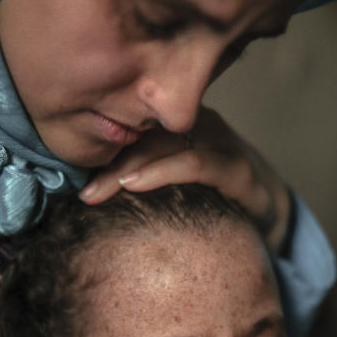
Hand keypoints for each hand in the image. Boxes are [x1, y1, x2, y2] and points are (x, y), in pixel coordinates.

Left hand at [78, 107, 291, 252]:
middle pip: (144, 133)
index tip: (71, 174)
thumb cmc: (209, 199)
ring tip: (97, 191)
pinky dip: (160, 172)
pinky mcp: (236, 167)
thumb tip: (82, 191)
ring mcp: (220, 141)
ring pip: (163, 145)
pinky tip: (133, 184)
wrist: (265, 214)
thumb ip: (136, 175)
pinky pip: (194, 163)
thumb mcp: (169, 184)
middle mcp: (200, 123)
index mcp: (179, 122)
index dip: (101, 147)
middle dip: (107, 161)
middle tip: (81, 191)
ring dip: (125, 168)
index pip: (133, 125)